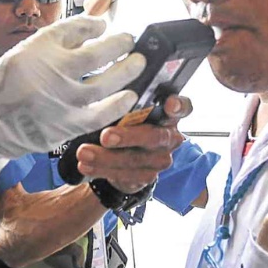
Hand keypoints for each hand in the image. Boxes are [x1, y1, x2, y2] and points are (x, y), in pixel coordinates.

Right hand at [0, 17, 145, 173]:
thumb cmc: (5, 85)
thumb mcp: (23, 52)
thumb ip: (56, 41)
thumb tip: (94, 27)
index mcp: (39, 48)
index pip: (76, 28)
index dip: (94, 25)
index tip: (102, 25)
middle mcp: (52, 71)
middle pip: (98, 54)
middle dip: (119, 44)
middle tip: (130, 40)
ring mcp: (62, 100)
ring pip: (105, 83)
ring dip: (126, 71)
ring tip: (139, 62)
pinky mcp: (67, 125)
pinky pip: (101, 113)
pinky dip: (118, 104)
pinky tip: (129, 95)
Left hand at [74, 95, 192, 192]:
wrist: (124, 158)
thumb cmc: (126, 124)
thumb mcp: (126, 110)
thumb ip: (123, 102)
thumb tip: (101, 90)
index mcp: (168, 114)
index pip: (183, 107)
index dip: (179, 105)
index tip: (169, 103)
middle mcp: (169, 136)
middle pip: (155, 136)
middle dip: (128, 136)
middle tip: (105, 136)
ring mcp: (160, 159)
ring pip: (136, 159)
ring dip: (107, 157)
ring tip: (84, 152)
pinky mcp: (147, 176)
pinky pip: (126, 175)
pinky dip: (102, 170)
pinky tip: (86, 165)